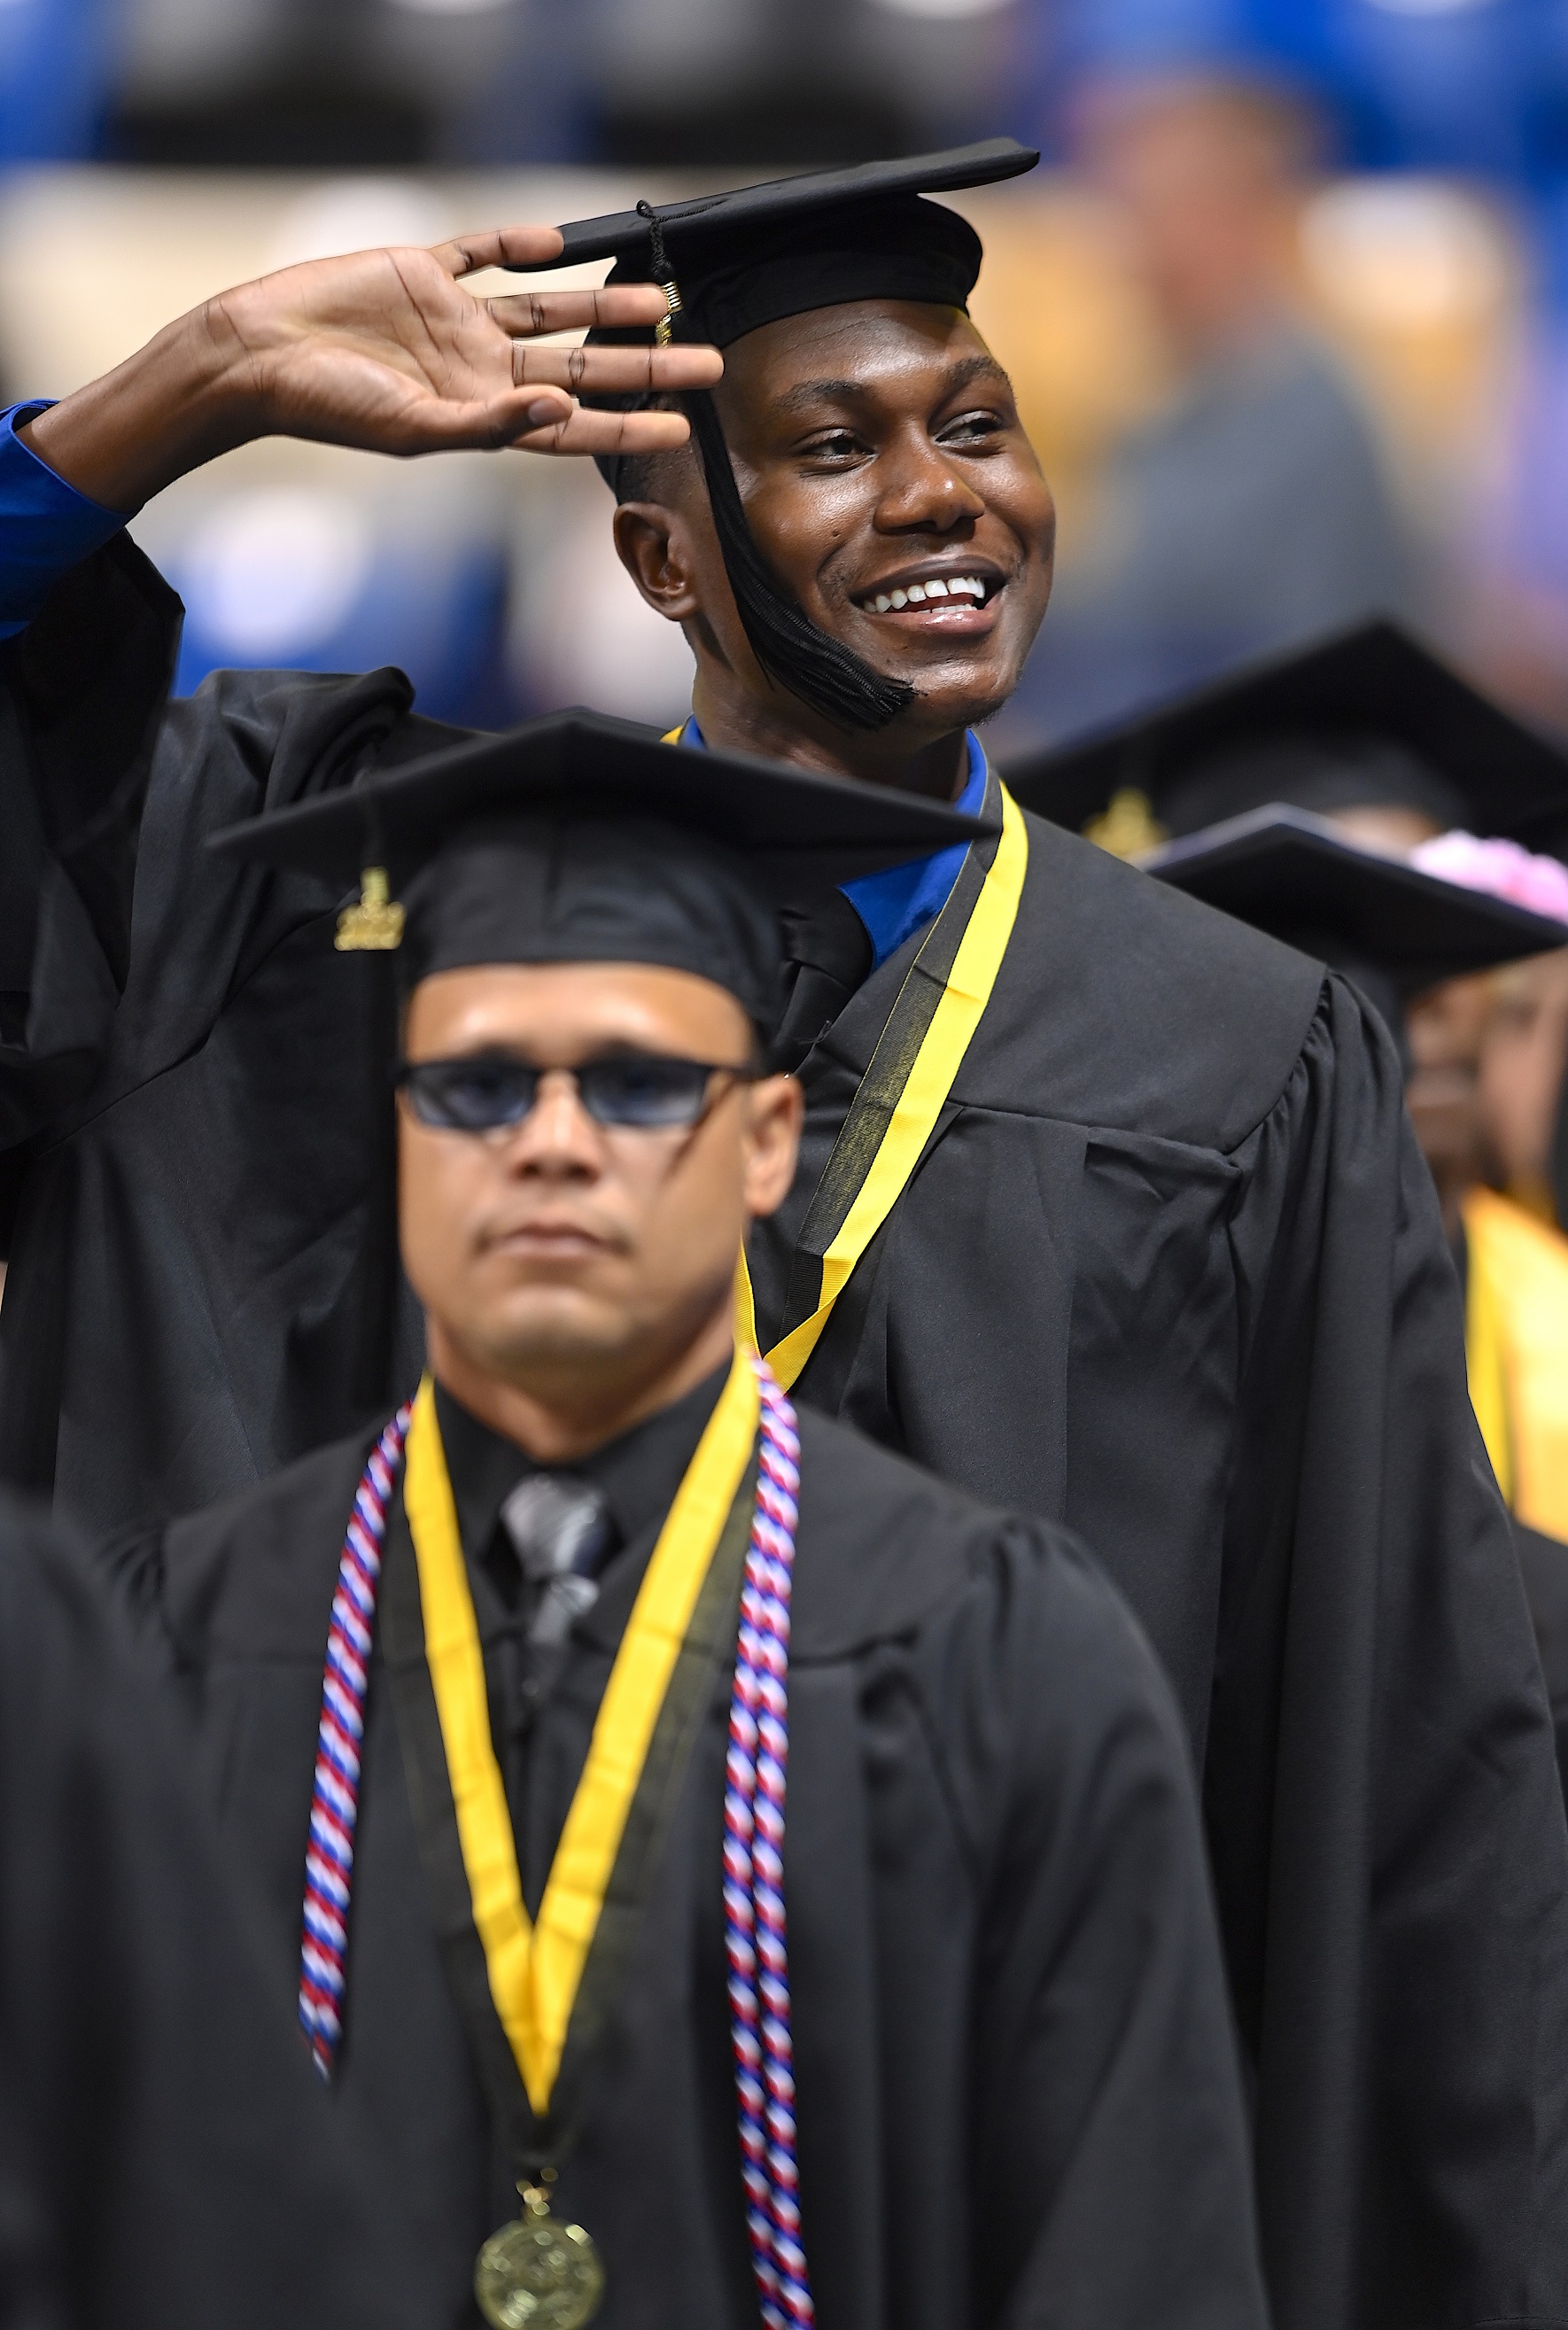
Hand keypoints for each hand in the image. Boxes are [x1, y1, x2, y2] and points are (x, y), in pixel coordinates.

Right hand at [23, 225, 720, 510]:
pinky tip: (568, 243)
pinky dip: (524, 244)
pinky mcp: (422, 273)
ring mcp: (454, 321)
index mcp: (481, 418)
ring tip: (662, 302)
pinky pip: (485, 252)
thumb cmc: (328, 409)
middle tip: (707, 362)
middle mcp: (478, 370)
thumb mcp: (418, 430)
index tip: (686, 426)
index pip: (577, 427)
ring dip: (606, 307)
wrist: (255, 355)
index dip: (632, 428)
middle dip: (645, 366)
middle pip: (583, 367)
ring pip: (551, 311)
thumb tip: (562, 409)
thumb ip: (492, 425)